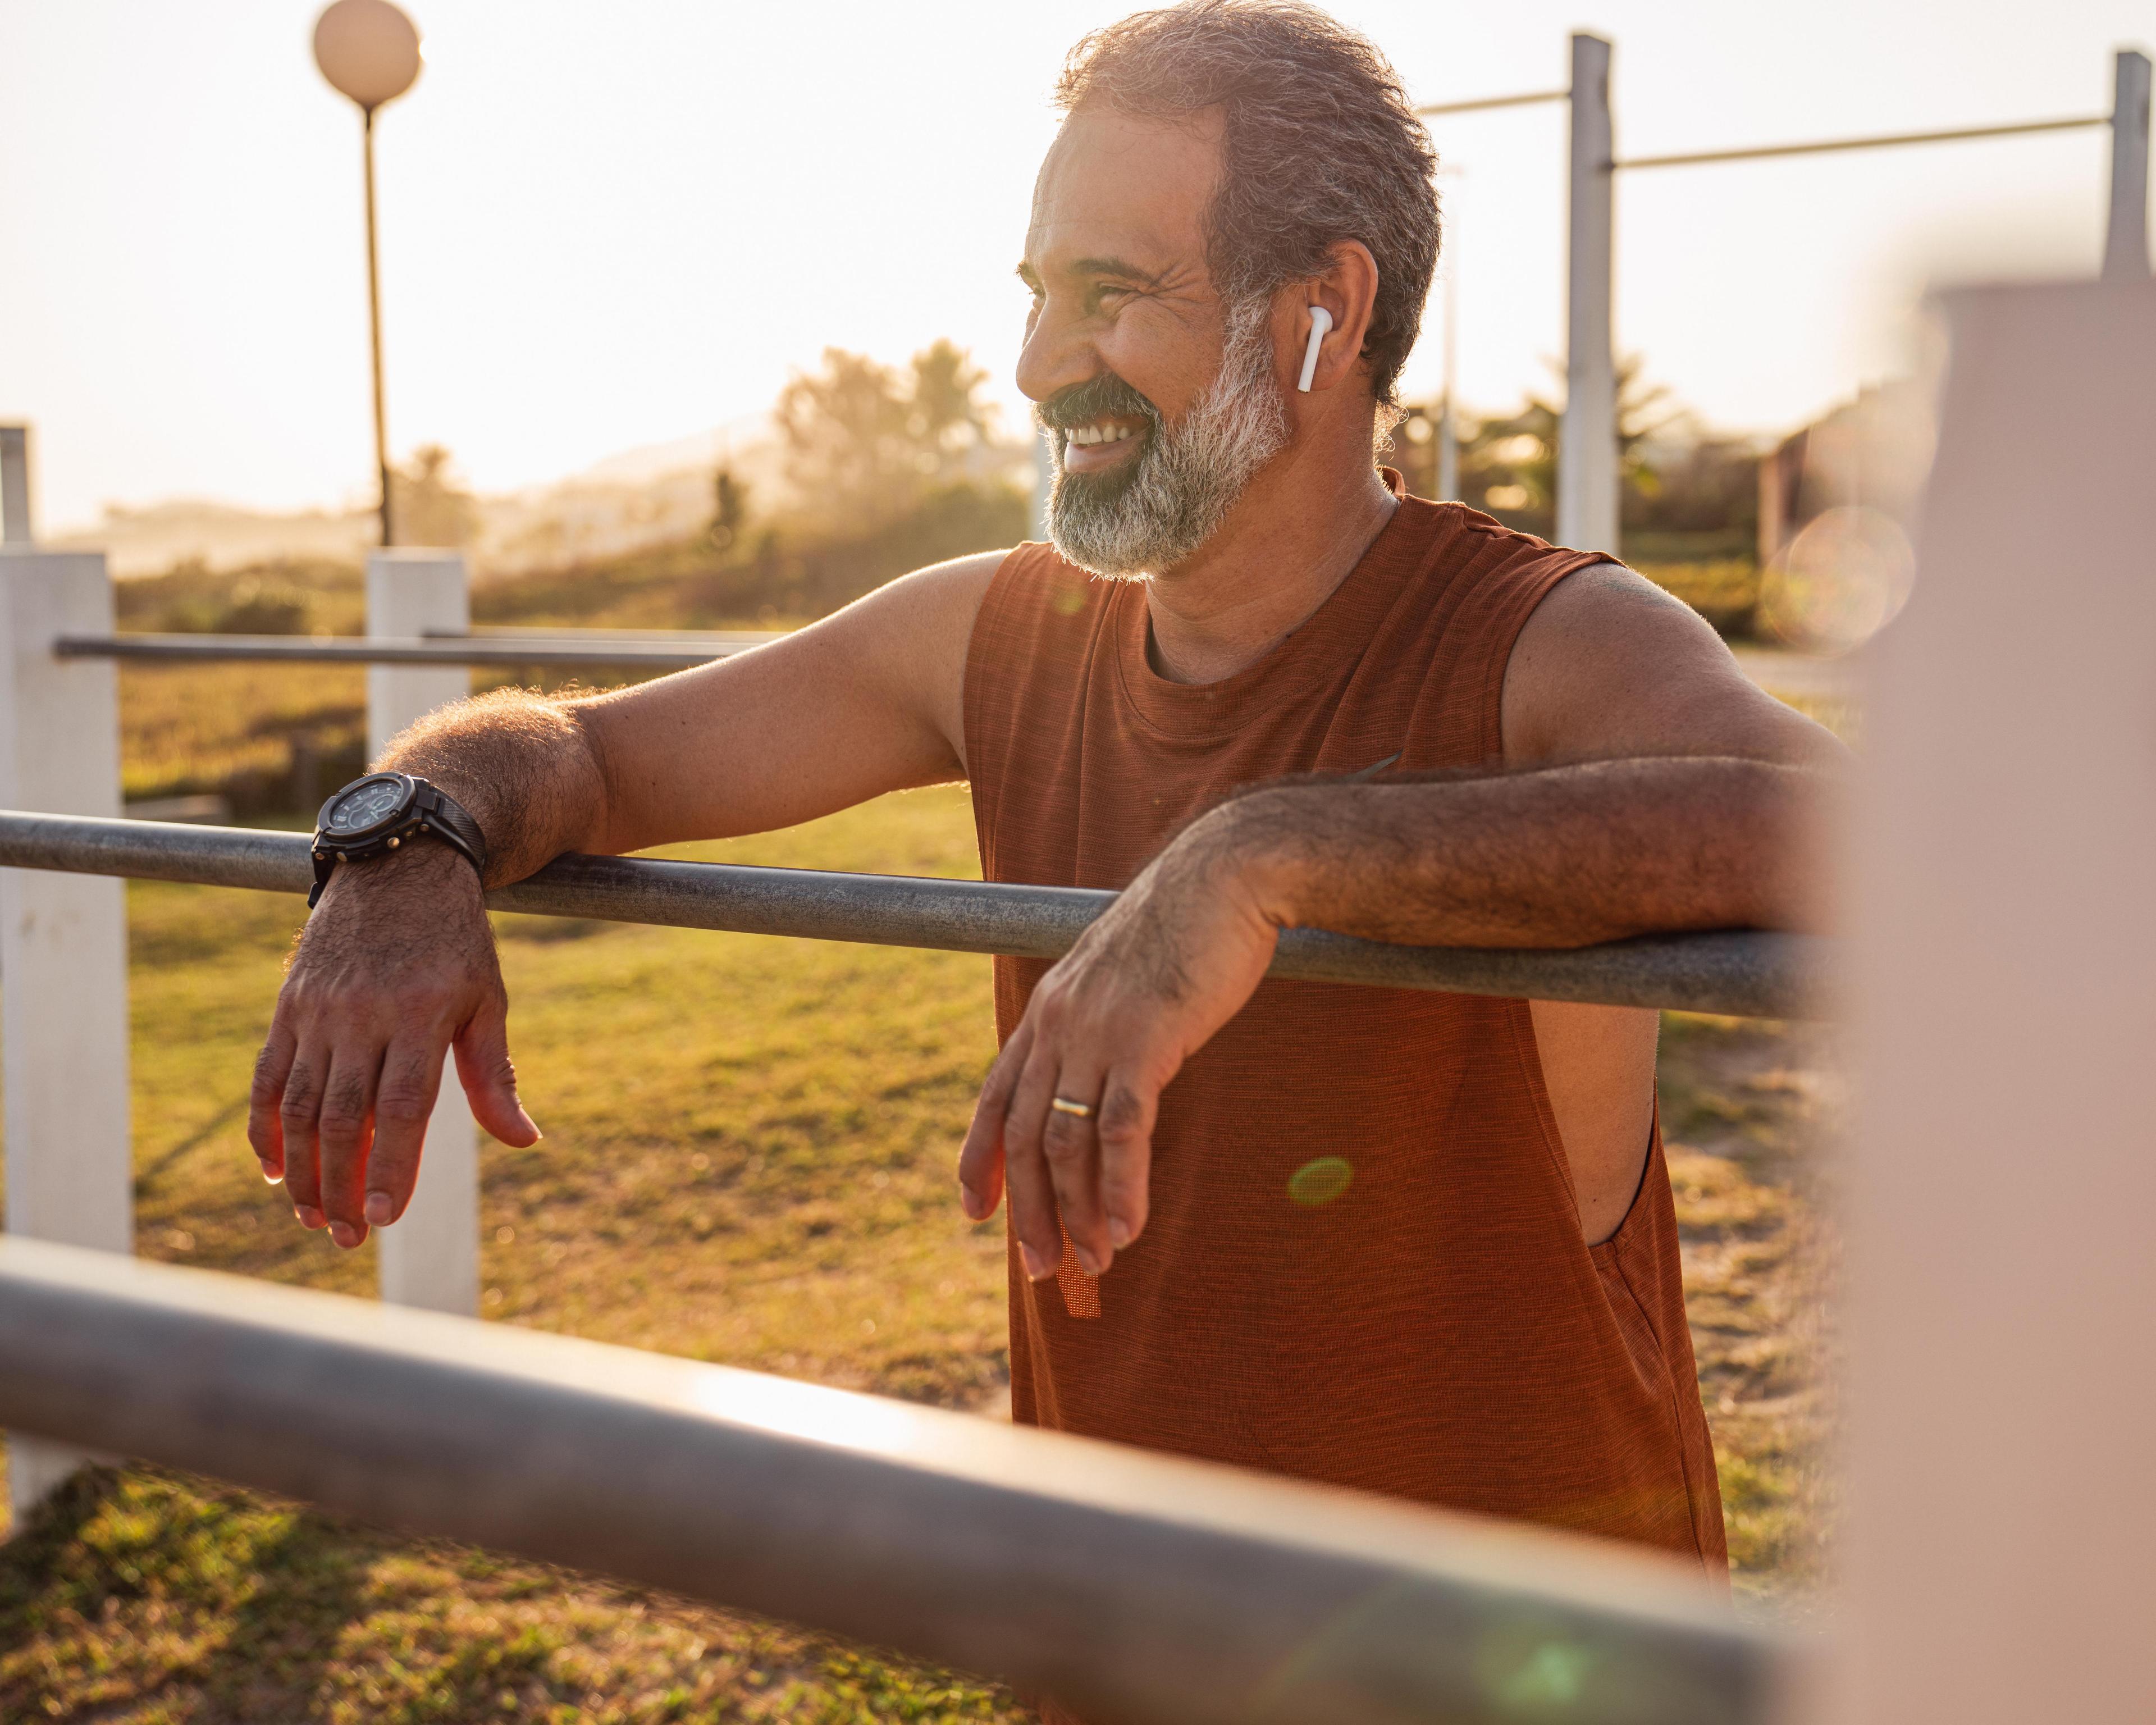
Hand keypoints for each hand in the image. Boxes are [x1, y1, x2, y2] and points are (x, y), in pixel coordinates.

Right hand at [248, 842, 540, 1248]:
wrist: (399, 865)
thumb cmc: (455, 941)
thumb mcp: (487, 1000)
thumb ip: (494, 1075)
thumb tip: (525, 1140)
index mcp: (420, 1015)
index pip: (403, 1107)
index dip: (391, 1166)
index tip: (383, 1219)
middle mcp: (363, 1014)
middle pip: (345, 1118)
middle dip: (341, 1186)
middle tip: (348, 1238)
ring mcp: (318, 1010)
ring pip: (300, 1106)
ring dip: (301, 1170)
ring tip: (313, 1218)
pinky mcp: (288, 1005)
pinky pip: (267, 1078)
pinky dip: (265, 1129)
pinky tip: (272, 1171)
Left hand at [957, 810, 1285, 1279]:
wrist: (1225, 875)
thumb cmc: (1186, 927)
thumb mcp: (1124, 977)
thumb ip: (1103, 1021)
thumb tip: (1106, 1064)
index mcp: (1049, 1009)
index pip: (995, 1096)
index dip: (979, 1159)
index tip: (974, 1213)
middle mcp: (1059, 1023)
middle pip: (1023, 1134)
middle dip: (1029, 1210)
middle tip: (1043, 1268)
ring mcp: (1098, 1032)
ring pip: (1067, 1142)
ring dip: (1078, 1211)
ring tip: (1095, 1260)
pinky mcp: (1146, 1040)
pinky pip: (1122, 1130)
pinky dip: (1121, 1186)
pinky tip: (1129, 1226)